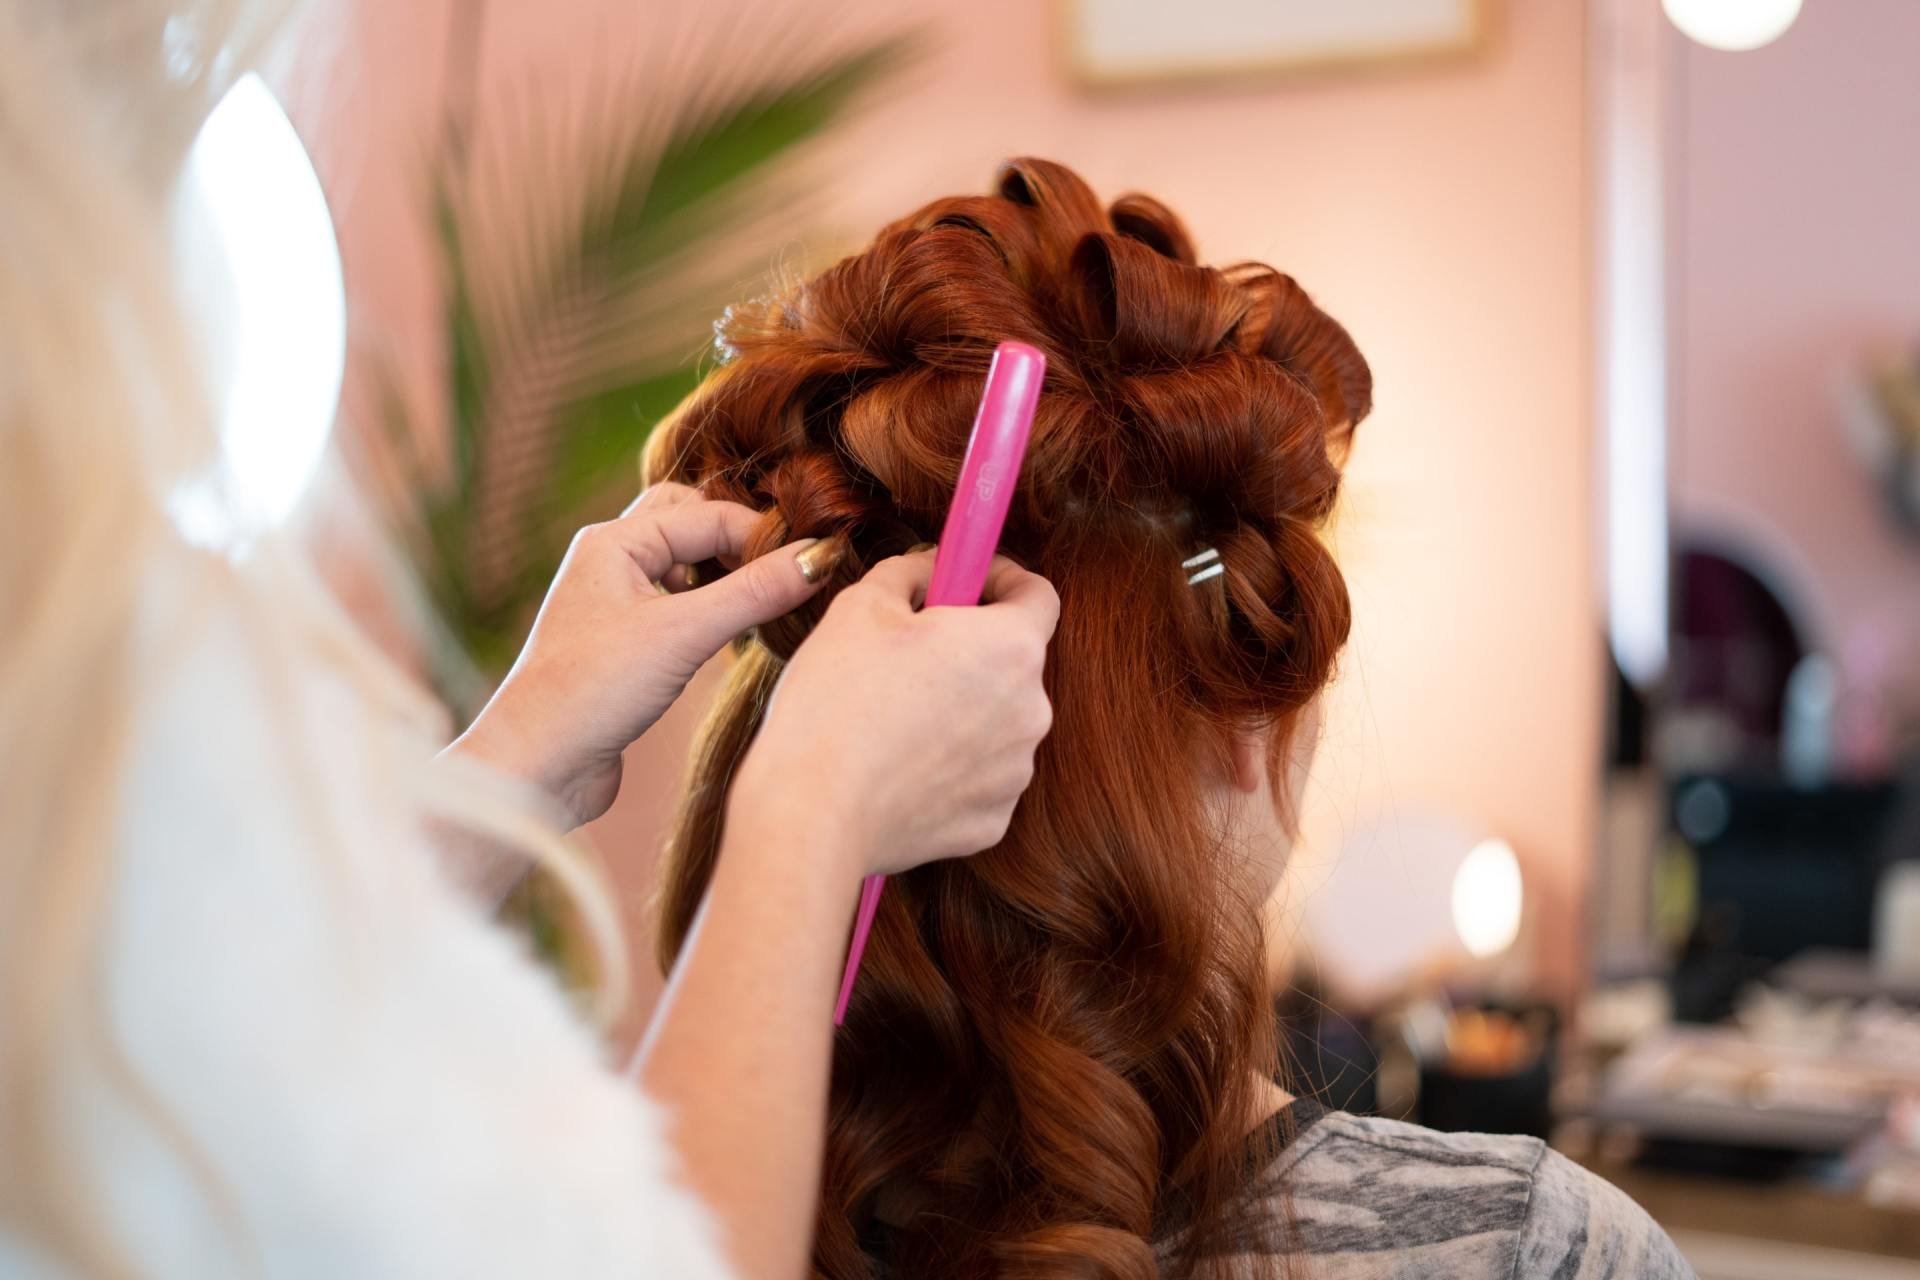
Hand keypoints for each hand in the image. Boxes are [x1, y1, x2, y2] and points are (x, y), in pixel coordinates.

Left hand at [448, 483, 834, 826]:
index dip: (763, 535)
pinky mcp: (621, 642)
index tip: (814, 560)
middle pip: (689, 522)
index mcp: (613, 541)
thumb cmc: (594, 690)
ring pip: (683, 564)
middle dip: (737, 540)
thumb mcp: (684, 634)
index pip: (708, 514)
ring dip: (722, 574)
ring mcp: (612, 601)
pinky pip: (675, 603)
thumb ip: (754, 592)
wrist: (538, 765)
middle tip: (781, 570)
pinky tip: (729, 634)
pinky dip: (708, 607)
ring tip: (760, 600)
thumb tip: (819, 558)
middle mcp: (608, 560)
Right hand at [726, 551, 1060, 878]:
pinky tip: (899, 766)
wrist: (812, 813)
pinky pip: (978, 777)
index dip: (1002, 580)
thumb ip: (912, 571)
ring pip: (995, 722)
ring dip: (960, 710)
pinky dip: (949, 767)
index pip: (1038, 595)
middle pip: (1012, 663)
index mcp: (1011, 647)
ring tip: (894, 718)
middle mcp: (1033, 710)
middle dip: (969, 651)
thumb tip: (931, 570)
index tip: (967, 583)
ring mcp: (1016, 772)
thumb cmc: (835, 702)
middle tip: (908, 655)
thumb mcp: (860, 605)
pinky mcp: (993, 821)